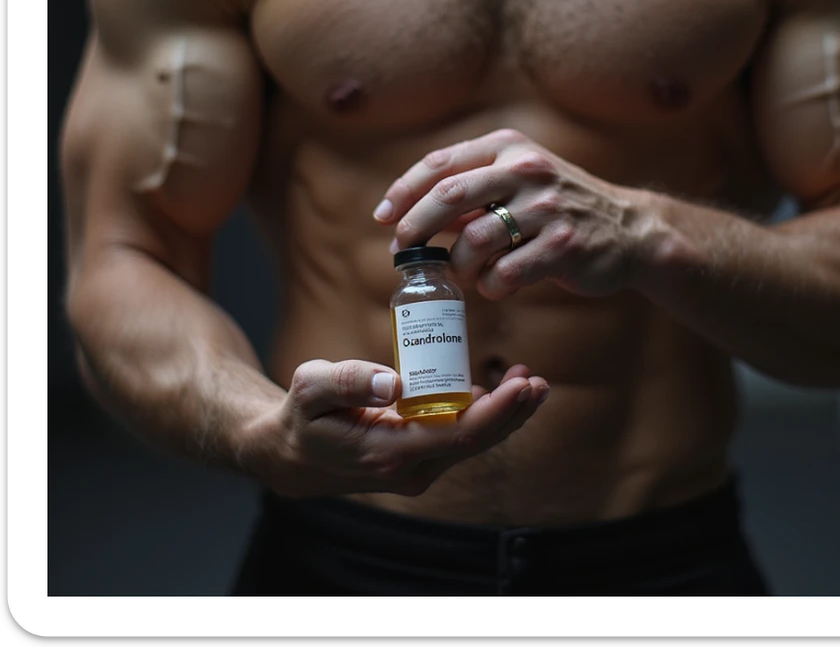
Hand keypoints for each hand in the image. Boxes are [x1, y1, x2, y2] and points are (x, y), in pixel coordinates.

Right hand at [242, 357, 548, 497]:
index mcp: (388, 453)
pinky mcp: (419, 460)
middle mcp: (410, 469)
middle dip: (512, 411)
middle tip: (538, 380)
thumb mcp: (311, 387)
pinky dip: (483, 415)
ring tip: (528, 381)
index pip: (458, 434)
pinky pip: (459, 439)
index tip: (522, 385)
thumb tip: (395, 382)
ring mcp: (417, 469)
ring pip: (472, 442)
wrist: (291, 456)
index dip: (497, 410)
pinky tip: (498, 392)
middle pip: (476, 441)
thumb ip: (349, 381)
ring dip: (504, 414)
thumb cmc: (302, 417)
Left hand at [373, 128, 646, 299]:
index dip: (403, 191)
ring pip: (475, 241)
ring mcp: (547, 207)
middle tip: (403, 251)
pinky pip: (506, 274)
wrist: (628, 229)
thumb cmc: (558, 205)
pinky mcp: (564, 245)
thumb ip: (471, 189)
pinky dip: (491, 285)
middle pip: (450, 195)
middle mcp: (526, 170)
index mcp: (509, 149)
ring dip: (459, 266)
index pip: (441, 163)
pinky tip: (497, 284)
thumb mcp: (519, 179)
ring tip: (465, 274)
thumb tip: (407, 214)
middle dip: (416, 227)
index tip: (382, 217)